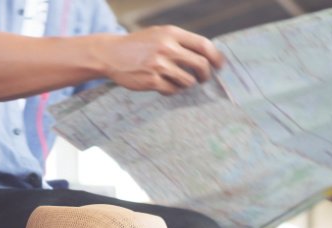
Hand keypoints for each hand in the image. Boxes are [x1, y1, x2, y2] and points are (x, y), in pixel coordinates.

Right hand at [95, 26, 224, 94]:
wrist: (111, 54)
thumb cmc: (139, 45)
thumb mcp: (159, 34)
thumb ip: (180, 42)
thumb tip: (207, 56)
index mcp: (171, 33)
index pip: (203, 45)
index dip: (216, 57)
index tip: (220, 66)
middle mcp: (167, 47)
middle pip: (201, 65)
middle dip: (205, 75)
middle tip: (202, 79)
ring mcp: (159, 65)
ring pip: (188, 82)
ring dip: (186, 85)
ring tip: (176, 81)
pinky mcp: (152, 81)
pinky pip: (173, 91)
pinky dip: (172, 91)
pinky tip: (163, 85)